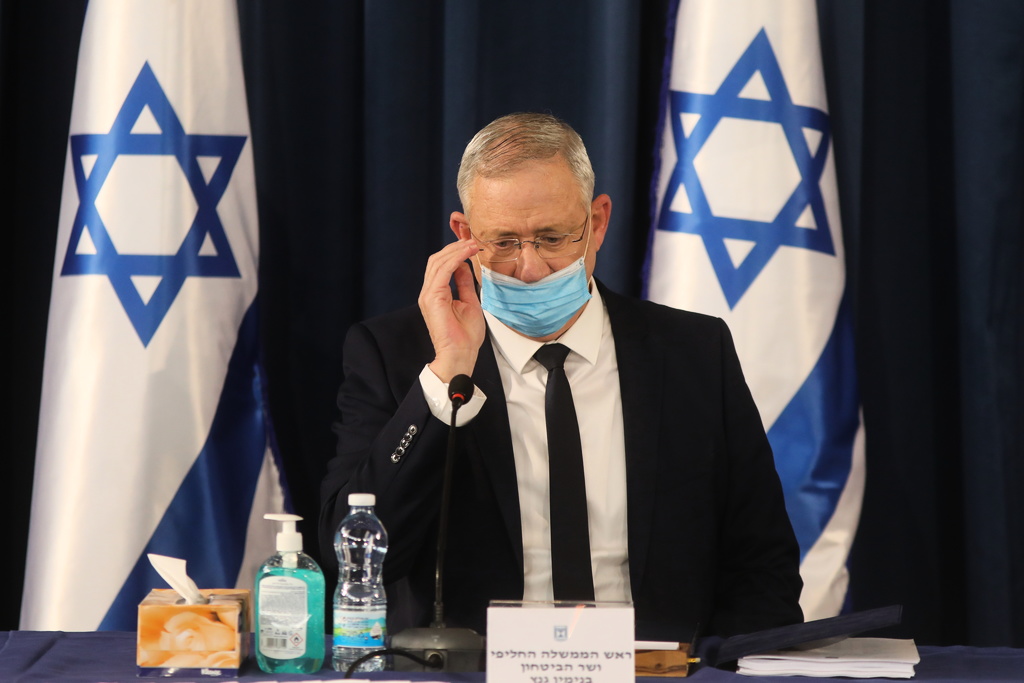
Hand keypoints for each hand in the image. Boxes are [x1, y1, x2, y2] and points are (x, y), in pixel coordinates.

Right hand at [418, 239, 485, 381]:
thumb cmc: (465, 336)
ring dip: (457, 250)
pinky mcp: (432, 298)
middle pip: (437, 259)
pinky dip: (455, 258)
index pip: (441, 265)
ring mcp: (428, 294)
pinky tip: (468, 253)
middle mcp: (429, 292)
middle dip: (455, 247)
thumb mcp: (469, 302)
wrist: (460, 355)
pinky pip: (442, 271)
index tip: (472, 244)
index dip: (455, 252)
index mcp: (436, 293)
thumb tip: (464, 266)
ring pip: (438, 262)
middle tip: (473, 240)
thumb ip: (464, 283)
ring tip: (473, 244)